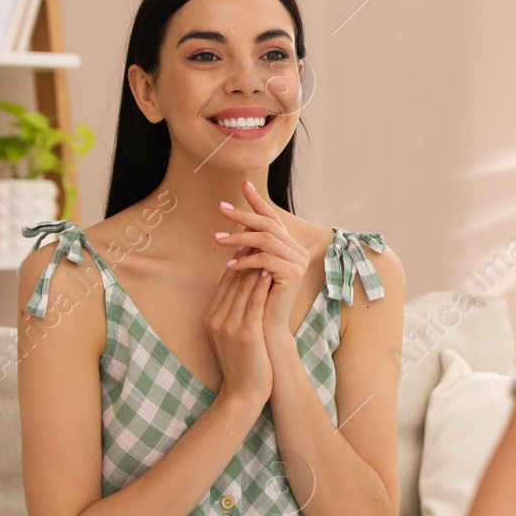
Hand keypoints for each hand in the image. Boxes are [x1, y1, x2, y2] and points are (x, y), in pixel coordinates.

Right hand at [203, 233, 271, 405]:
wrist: (243, 394)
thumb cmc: (244, 364)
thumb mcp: (233, 336)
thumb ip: (235, 313)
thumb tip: (246, 288)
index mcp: (212, 318)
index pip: (225, 281)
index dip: (237, 259)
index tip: (248, 241)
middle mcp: (216, 319)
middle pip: (231, 279)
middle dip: (244, 255)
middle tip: (256, 234)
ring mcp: (229, 326)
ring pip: (241, 287)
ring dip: (253, 264)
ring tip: (265, 246)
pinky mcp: (244, 333)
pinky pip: (253, 302)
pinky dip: (260, 285)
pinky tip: (269, 271)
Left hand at [214, 180, 311, 348]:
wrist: (268, 331)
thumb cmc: (257, 301)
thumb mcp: (252, 268)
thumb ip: (250, 247)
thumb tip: (236, 222)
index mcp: (290, 247)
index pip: (272, 218)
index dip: (257, 201)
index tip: (243, 185)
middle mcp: (298, 251)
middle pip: (267, 225)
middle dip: (242, 215)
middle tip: (219, 207)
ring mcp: (298, 261)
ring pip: (265, 240)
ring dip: (238, 238)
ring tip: (217, 239)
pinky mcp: (293, 273)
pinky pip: (265, 259)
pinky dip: (245, 261)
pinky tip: (229, 266)